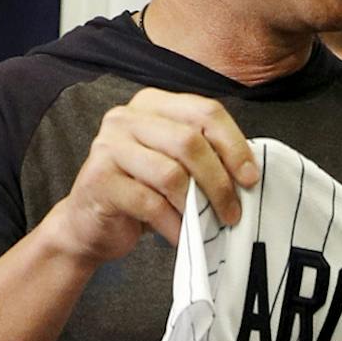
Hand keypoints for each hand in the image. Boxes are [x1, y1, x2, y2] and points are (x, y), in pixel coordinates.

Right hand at [44, 88, 256, 263]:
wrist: (90, 224)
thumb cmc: (141, 193)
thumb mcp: (175, 166)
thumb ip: (204, 157)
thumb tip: (247, 173)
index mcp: (153, 104)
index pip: (205, 111)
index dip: (234, 145)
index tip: (250, 178)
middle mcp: (127, 118)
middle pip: (190, 141)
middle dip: (219, 181)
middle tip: (232, 212)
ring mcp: (108, 146)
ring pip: (171, 173)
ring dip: (197, 205)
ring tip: (207, 225)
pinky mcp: (98, 179)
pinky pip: (149, 203)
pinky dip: (173, 224)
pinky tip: (181, 236)